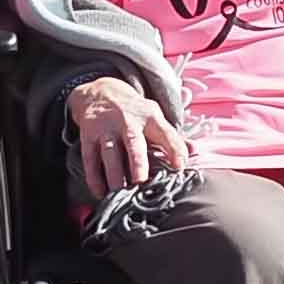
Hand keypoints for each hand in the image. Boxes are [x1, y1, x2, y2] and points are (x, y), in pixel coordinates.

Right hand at [62, 73, 188, 200]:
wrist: (100, 91)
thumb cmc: (134, 112)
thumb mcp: (154, 117)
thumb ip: (172, 136)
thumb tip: (195, 150)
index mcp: (150, 116)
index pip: (166, 133)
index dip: (174, 149)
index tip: (180, 167)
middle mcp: (128, 121)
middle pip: (134, 143)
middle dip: (137, 163)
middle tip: (141, 182)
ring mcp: (107, 127)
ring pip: (110, 153)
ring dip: (114, 174)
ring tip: (119, 192)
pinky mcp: (88, 134)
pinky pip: (90, 158)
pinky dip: (94, 176)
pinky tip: (100, 191)